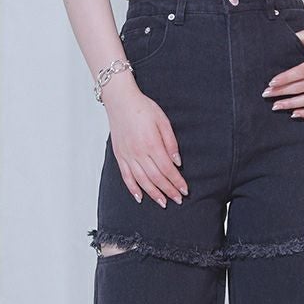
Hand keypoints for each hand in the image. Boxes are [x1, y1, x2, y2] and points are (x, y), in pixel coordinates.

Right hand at [106, 83, 188, 207]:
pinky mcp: (119, 156)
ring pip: (142, 180)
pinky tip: (140, 197)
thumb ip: (171, 142)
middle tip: (178, 200)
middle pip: (156, 178)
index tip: (184, 190)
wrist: (121, 101)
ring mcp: (127, 156)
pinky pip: (126, 176)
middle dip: (169, 191)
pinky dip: (133, 189)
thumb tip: (177, 162)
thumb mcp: (163, 120)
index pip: (167, 169)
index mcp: (152, 144)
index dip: (176, 182)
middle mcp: (138, 152)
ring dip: (153, 194)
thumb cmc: (143, 108)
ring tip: (163, 202)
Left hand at [261, 29, 303, 117]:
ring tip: (276, 106)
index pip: (300, 72)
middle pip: (302, 87)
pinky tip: (294, 114)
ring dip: (291, 104)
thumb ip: (295, 39)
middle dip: (282, 92)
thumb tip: (277, 44)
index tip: (271, 83)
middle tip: (267, 94)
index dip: (285, 78)